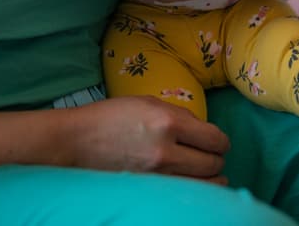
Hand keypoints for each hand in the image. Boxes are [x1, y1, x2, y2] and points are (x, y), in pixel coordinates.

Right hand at [70, 96, 228, 181]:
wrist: (76, 141)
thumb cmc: (111, 117)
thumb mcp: (148, 103)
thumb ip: (180, 115)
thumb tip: (204, 131)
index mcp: (168, 122)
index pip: (215, 139)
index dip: (222, 142)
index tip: (219, 143)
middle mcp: (166, 151)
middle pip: (213, 164)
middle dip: (217, 160)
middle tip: (212, 157)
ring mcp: (156, 176)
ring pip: (204, 186)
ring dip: (211, 180)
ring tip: (210, 175)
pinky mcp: (147, 191)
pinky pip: (183, 194)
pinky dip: (194, 191)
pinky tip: (194, 186)